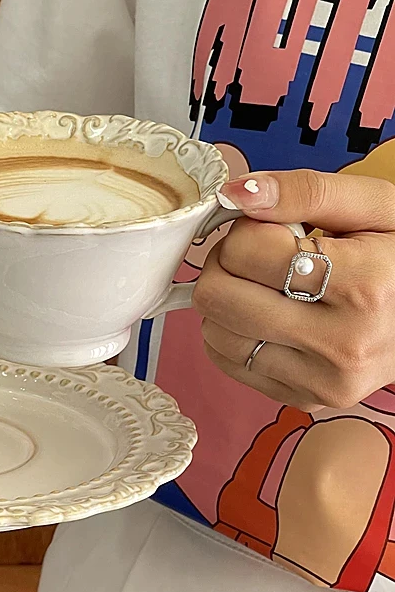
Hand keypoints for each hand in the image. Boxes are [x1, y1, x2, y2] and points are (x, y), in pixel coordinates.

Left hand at [193, 170, 394, 410]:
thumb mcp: (376, 206)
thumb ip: (305, 191)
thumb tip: (235, 194)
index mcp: (365, 287)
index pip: (244, 251)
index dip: (246, 229)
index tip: (273, 229)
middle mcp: (344, 345)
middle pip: (217, 297)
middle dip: (225, 264)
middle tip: (259, 256)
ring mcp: (324, 382)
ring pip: (214, 333)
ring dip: (227, 300)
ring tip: (268, 286)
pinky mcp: (308, 401)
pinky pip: (227, 362)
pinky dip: (233, 333)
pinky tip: (268, 316)